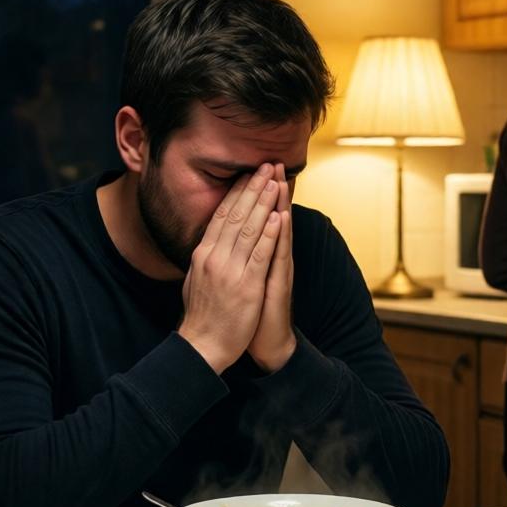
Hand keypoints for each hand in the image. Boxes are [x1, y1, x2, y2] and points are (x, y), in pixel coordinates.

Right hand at [179, 164, 281, 372]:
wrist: (202, 346)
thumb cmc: (202, 315)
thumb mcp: (195, 279)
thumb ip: (204, 257)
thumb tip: (207, 238)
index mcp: (203, 254)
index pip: (220, 215)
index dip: (236, 192)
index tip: (247, 173)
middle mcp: (214, 257)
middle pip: (235, 215)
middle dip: (252, 188)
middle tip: (265, 166)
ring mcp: (230, 271)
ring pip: (249, 229)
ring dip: (263, 203)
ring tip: (275, 182)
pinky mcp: (247, 286)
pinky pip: (260, 255)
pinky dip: (269, 234)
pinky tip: (278, 217)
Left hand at [248, 163, 296, 371]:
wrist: (266, 344)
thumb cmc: (250, 314)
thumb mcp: (240, 280)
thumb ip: (238, 258)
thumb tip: (225, 240)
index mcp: (258, 256)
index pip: (257, 218)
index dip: (255, 194)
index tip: (253, 169)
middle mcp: (271, 259)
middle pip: (270, 217)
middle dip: (269, 190)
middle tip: (272, 162)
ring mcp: (277, 270)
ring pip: (278, 231)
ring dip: (278, 204)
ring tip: (280, 179)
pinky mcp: (278, 284)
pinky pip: (278, 256)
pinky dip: (279, 236)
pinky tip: (281, 217)